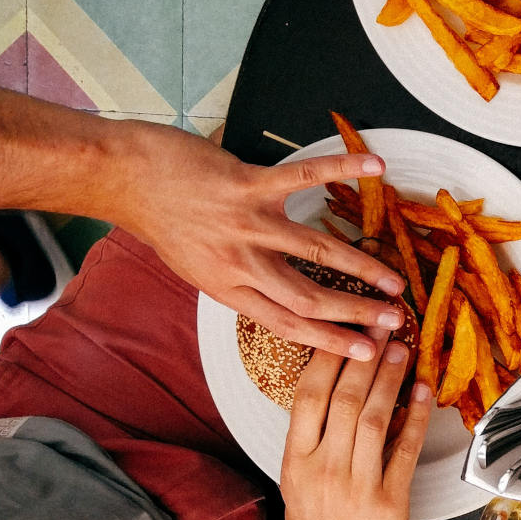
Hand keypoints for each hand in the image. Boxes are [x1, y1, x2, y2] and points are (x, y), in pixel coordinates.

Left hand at [111, 122, 404, 359]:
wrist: (125, 179)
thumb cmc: (162, 221)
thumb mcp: (196, 267)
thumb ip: (239, 280)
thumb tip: (278, 293)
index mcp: (228, 288)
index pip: (287, 323)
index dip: (331, 341)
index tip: (366, 352)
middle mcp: (240, 262)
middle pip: (309, 297)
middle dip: (357, 313)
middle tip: (395, 320)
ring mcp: (246, 223)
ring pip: (316, 251)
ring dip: (362, 267)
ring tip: (395, 279)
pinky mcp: (249, 184)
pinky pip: (305, 177)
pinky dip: (343, 168)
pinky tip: (375, 167)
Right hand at [282, 334, 430, 519]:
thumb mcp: (297, 476)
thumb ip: (313, 433)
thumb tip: (339, 381)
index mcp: (296, 460)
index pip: (308, 396)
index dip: (329, 357)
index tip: (345, 328)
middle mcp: (324, 469)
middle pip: (345, 400)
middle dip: (365, 356)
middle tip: (381, 325)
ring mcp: (357, 485)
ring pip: (376, 419)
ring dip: (391, 379)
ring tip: (401, 349)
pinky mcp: (389, 500)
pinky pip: (406, 450)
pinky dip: (416, 417)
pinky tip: (423, 392)